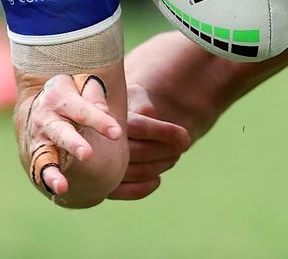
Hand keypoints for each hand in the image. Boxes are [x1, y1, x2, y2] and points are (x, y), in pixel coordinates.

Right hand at [25, 73, 122, 196]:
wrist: (40, 103)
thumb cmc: (74, 93)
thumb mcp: (82, 85)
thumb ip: (94, 93)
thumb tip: (104, 110)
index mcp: (59, 95)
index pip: (83, 110)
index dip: (100, 121)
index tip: (118, 133)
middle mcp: (46, 117)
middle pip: (61, 132)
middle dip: (74, 144)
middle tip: (87, 154)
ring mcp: (39, 137)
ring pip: (46, 155)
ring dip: (53, 171)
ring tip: (62, 186)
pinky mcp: (36, 154)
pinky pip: (40, 169)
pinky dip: (48, 180)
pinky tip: (60, 189)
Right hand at [107, 84, 191, 199]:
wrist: (112, 126)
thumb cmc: (129, 106)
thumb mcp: (135, 95)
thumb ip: (141, 102)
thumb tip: (147, 114)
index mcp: (108, 119)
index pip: (140, 127)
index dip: (166, 132)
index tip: (186, 136)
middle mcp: (101, 144)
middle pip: (140, 152)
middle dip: (168, 150)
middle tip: (183, 146)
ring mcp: (101, 168)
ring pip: (138, 172)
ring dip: (162, 165)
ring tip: (174, 157)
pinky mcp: (105, 187)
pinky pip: (128, 192)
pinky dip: (146, 188)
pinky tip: (157, 179)